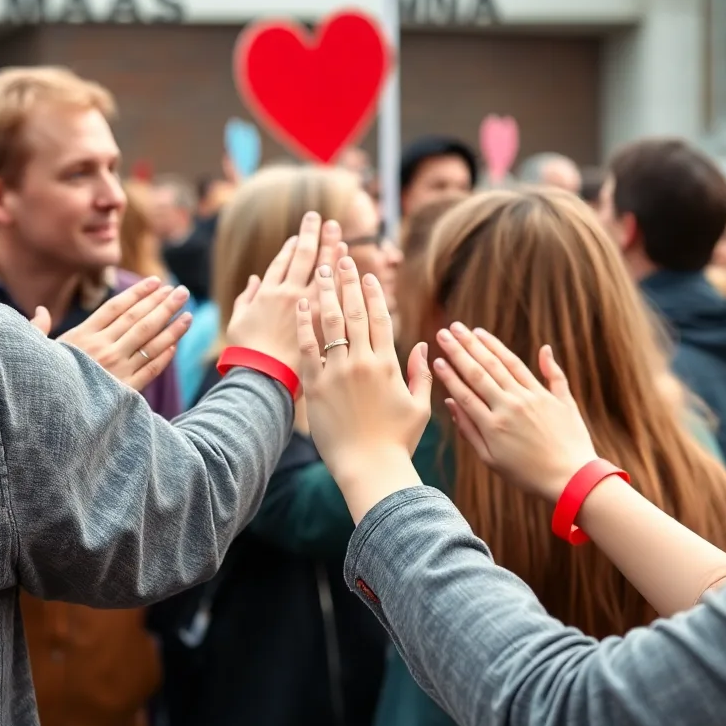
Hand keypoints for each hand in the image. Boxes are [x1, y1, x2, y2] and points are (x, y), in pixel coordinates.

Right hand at [35, 277, 191, 390]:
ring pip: (149, 341)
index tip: (156, 282)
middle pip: (138, 320)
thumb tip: (41, 310)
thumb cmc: (41, 382)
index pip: (117, 307)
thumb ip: (40, 329)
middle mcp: (103, 349)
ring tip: (186, 311)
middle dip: (162, 303)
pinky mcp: (126, 390)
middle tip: (181, 291)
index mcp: (82, 336)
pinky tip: (176, 343)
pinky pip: (150, 368)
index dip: (138, 293)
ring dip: (171, 325)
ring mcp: (117, 369)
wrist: (52, 418)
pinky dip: (164, 355)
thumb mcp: (37, 352)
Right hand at [226, 212, 344, 373]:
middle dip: (312, 235)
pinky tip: (347, 263)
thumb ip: (246, 298)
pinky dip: (340, 275)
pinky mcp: (320, 319)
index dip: (291, 247)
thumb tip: (253, 280)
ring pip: (321, 270)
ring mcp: (306, 304)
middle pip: (303, 257)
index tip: (300, 236)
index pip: (281, 262)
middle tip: (321, 219)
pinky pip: (333, 292)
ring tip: (338, 235)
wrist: (262, 375)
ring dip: (330, 250)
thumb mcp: (238, 322)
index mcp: (266, 293)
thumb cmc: (247, 353)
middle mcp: (287, 293)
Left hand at [297, 255, 432, 482]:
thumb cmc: (397, 442)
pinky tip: (302, 302)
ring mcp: (337, 372)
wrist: (369, 468)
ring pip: (330, 322)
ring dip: (326, 292)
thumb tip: (424, 346)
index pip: (380, 318)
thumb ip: (421, 374)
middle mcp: (362, 362)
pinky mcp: (316, 386)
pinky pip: (308, 347)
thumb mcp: (420, 407)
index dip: (373, 293)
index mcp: (388, 365)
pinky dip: (305, 323)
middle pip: (354, 312)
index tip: (367, 273)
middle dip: (348, 281)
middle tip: (341, 257)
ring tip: (321, 269)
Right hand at [433, 324, 597, 500]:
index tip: (437, 358)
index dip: (449, 373)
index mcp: (493, 424)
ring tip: (471, 330)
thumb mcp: (491, 459)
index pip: (465, 391)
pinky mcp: (557, 398)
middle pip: (480, 371)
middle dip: (460, 349)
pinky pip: (549, 373)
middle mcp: (511, 405)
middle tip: (446, 332)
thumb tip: (451, 403)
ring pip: (507, 364)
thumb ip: (469, 430)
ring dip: (487, 345)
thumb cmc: (527, 474)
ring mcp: (534, 399)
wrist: (571, 479)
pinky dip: (544, 359)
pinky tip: (540, 347)